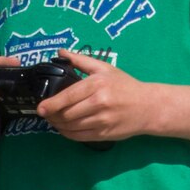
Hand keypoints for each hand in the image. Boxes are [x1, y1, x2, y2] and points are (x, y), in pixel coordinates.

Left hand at [37, 49, 154, 141]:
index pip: (68, 97)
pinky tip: (64, 128)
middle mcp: (99, 103)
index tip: (41, 108)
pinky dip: (67, 134)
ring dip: (58, 125)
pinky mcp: (103, 134)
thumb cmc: (125, 86)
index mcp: (97, 84)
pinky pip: (79, 137)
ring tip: (53, 120)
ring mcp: (101, 121)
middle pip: (67, 114)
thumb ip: (81, 60)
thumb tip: (61, 52)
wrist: (148, 107)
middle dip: (52, 116)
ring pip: (71, 127)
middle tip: (46, 113)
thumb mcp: (105, 68)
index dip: (51, 104)